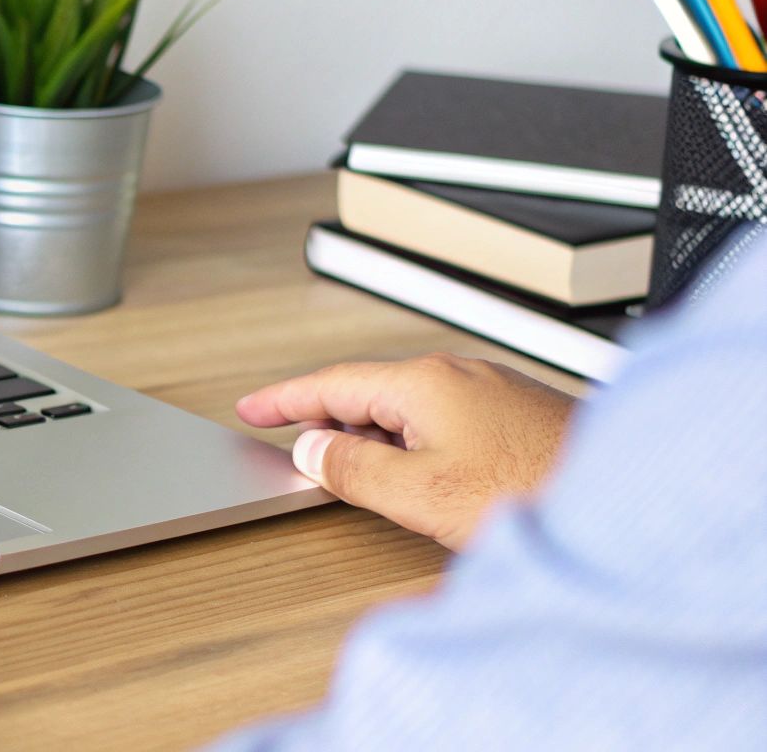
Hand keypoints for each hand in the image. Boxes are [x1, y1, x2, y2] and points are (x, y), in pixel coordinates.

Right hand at [235, 354, 573, 549]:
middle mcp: (458, 374)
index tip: (251, 409)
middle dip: (324, 417)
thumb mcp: (419, 492)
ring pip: (407, 404)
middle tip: (291, 444)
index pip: (330, 383)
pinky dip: (408, 437)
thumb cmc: (535, 492)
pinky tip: (415, 469)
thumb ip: (355, 468)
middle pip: (368, 389)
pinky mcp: (517, 417)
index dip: (283, 400)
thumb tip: (314, 449)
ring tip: (348, 466)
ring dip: (369, 431)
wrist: (625, 501)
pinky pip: (440, 416)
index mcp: (424, 382)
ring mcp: (492, 391)